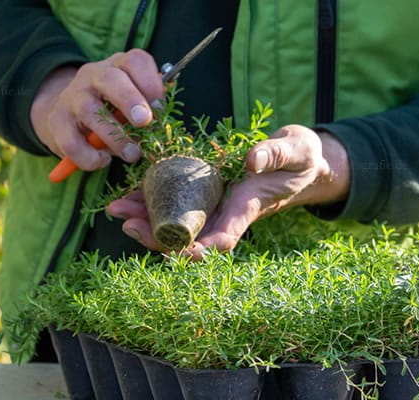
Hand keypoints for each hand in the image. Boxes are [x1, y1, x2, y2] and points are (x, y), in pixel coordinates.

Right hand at [30, 49, 164, 169]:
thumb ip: (150, 104)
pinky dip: (90, 157)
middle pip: (110, 79)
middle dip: (130, 100)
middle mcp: (93, 75)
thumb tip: (165, 112)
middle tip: (145, 123)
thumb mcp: (132, 101)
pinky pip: (72, 142)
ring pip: (90, 111)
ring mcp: (72, 97)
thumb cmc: (111, 109)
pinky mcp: (57, 122)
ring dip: (116, 138)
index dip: (151, 83)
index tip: (160, 107)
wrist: (66, 116)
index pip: (135, 60)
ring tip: (133, 154)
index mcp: (118, 66)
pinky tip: (103, 160)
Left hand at [107, 124, 350, 257]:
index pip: (221, 239)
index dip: (197, 251)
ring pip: (176, 223)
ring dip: (146, 221)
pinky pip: (176, 204)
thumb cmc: (302, 158)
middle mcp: (227, 214)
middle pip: (188, 237)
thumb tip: (253, 159)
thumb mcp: (296, 151)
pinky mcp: (206, 193)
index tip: (175, 253)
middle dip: (156, 236)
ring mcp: (215, 206)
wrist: (301, 161)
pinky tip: (128, 197)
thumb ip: (277, 154)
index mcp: (247, 208)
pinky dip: (152, 202)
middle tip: (127, 224)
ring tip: (116, 210)